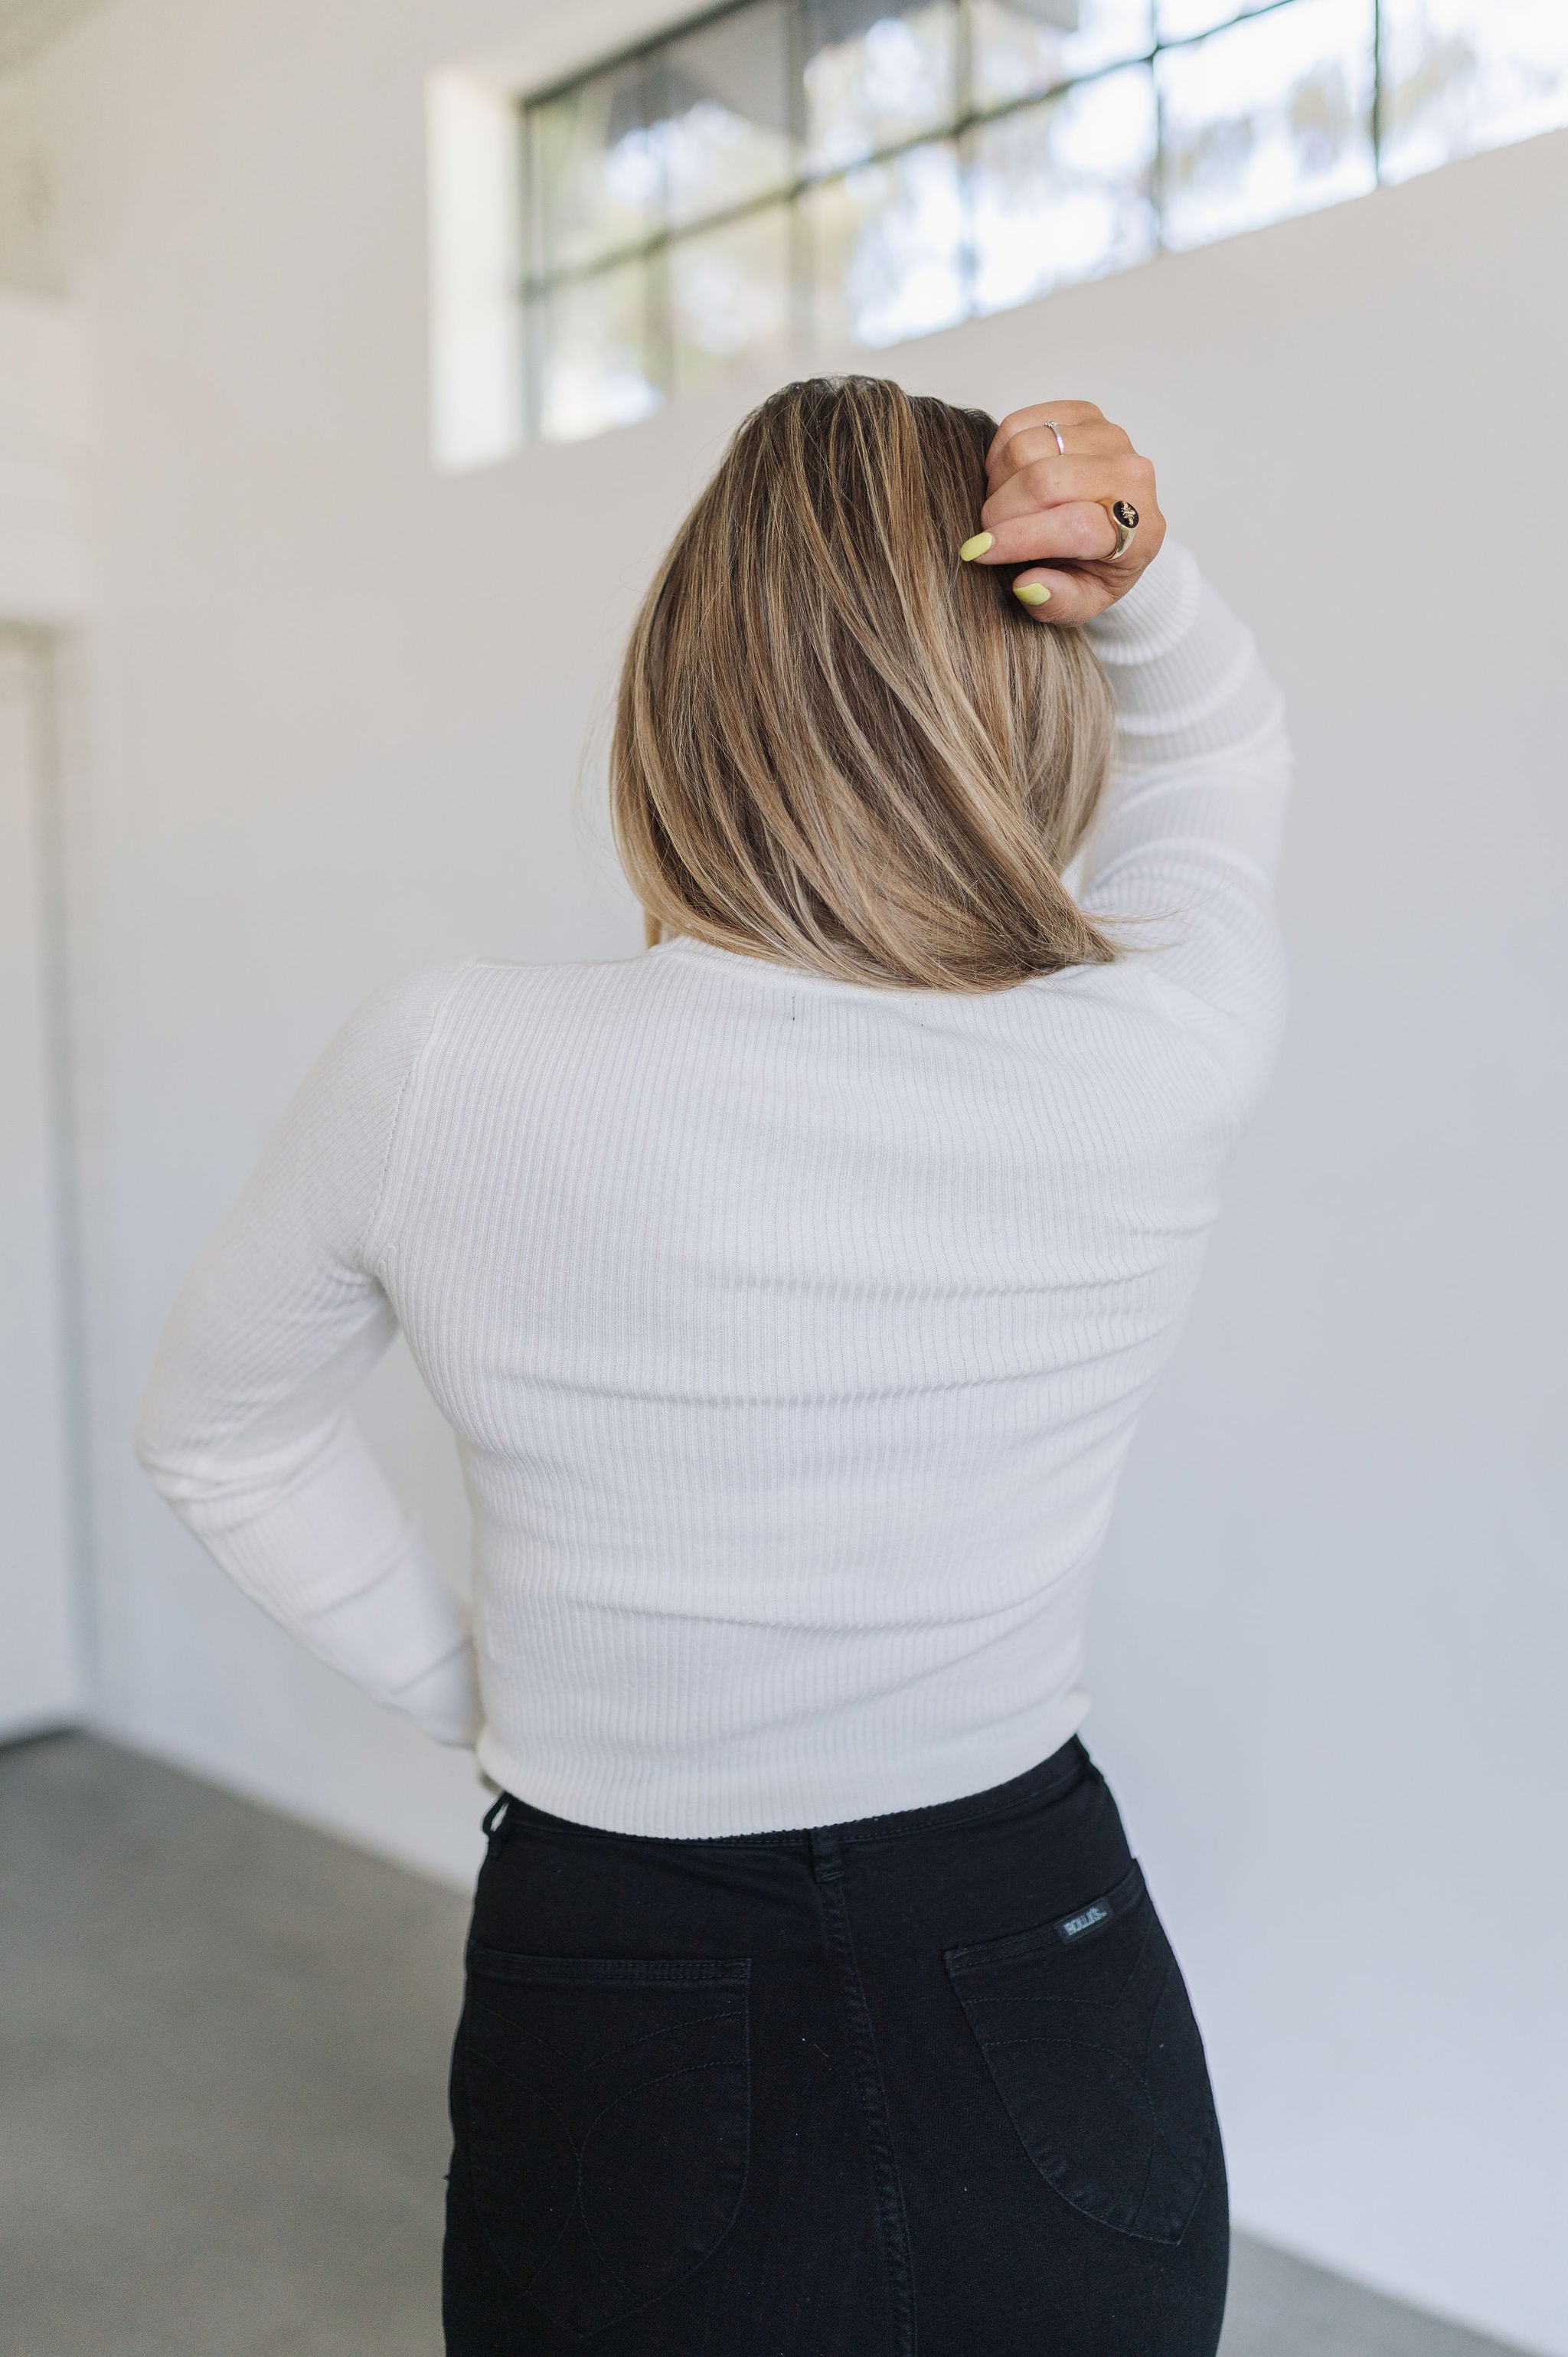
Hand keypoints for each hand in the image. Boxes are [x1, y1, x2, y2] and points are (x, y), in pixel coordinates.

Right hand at [960, 401, 1164, 625]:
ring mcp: (1109, 437)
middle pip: (1046, 481)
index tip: (980, 552)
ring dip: (999, 483)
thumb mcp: (1083, 603)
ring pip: (1027, 448)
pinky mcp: (1084, 413)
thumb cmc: (1095, 568)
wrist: (1116, 526)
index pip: (1075, 525)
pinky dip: (1000, 454)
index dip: (1020, 539)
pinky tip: (1009, 481)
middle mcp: (1132, 475)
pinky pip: (1020, 424)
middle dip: (1001, 511)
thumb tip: (1028, 586)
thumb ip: (1060, 603)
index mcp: (1140, 531)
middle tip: (989, 534)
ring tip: (1004, 509)